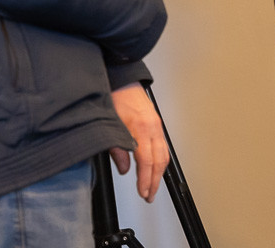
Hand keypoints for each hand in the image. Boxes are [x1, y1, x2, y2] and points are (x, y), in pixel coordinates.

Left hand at [109, 83, 168, 202]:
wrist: (121, 78)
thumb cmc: (114, 96)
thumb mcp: (109, 123)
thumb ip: (116, 147)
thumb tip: (124, 168)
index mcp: (141, 127)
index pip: (146, 161)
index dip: (145, 179)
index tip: (143, 192)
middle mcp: (153, 127)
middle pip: (159, 161)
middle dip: (155, 181)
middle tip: (149, 195)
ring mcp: (157, 124)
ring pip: (164, 154)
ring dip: (159, 173)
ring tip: (152, 186)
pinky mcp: (157, 123)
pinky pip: (163, 146)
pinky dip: (161, 160)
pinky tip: (155, 168)